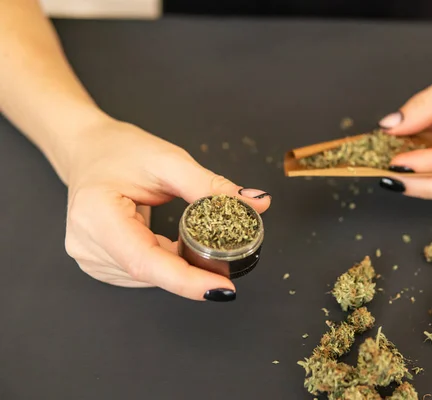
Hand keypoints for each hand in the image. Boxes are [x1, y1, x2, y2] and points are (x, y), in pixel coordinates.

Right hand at [63, 117, 270, 300]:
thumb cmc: (120, 150)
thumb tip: (257, 203)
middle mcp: (88, 245)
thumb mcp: (168, 161)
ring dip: (183, 266)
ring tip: (204, 245)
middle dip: (195, 271)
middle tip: (231, 259)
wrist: (88, 150)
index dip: (187, 280)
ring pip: (151, 277)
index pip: (146, 262)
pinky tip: (180, 246)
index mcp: (97, 216)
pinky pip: (145, 273)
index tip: (225, 287)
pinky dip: (170, 263)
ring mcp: (91, 258)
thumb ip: (211, 186)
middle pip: (152, 273)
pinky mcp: (102, 264)